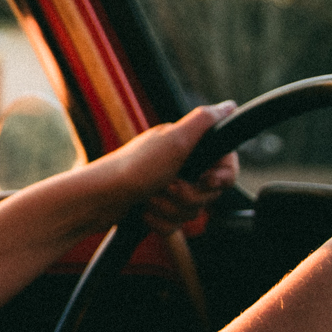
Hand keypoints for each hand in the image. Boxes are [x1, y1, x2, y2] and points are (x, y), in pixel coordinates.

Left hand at [107, 103, 240, 234]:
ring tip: (149, 197)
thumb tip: (230, 105)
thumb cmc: (135, 168)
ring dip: (169, 208)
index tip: (207, 180)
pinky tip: (143, 211)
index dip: (221, 177)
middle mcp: (180, 166)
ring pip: (192, 212)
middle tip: (167, 184)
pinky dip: (159, 222)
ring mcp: (168, 190)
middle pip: (210, 193)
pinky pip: (175, 226)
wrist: (101, 199)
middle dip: (188, 194)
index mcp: (187, 147)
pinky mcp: (158, 210)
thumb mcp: (174, 140)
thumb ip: (206, 122)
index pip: (226, 166)